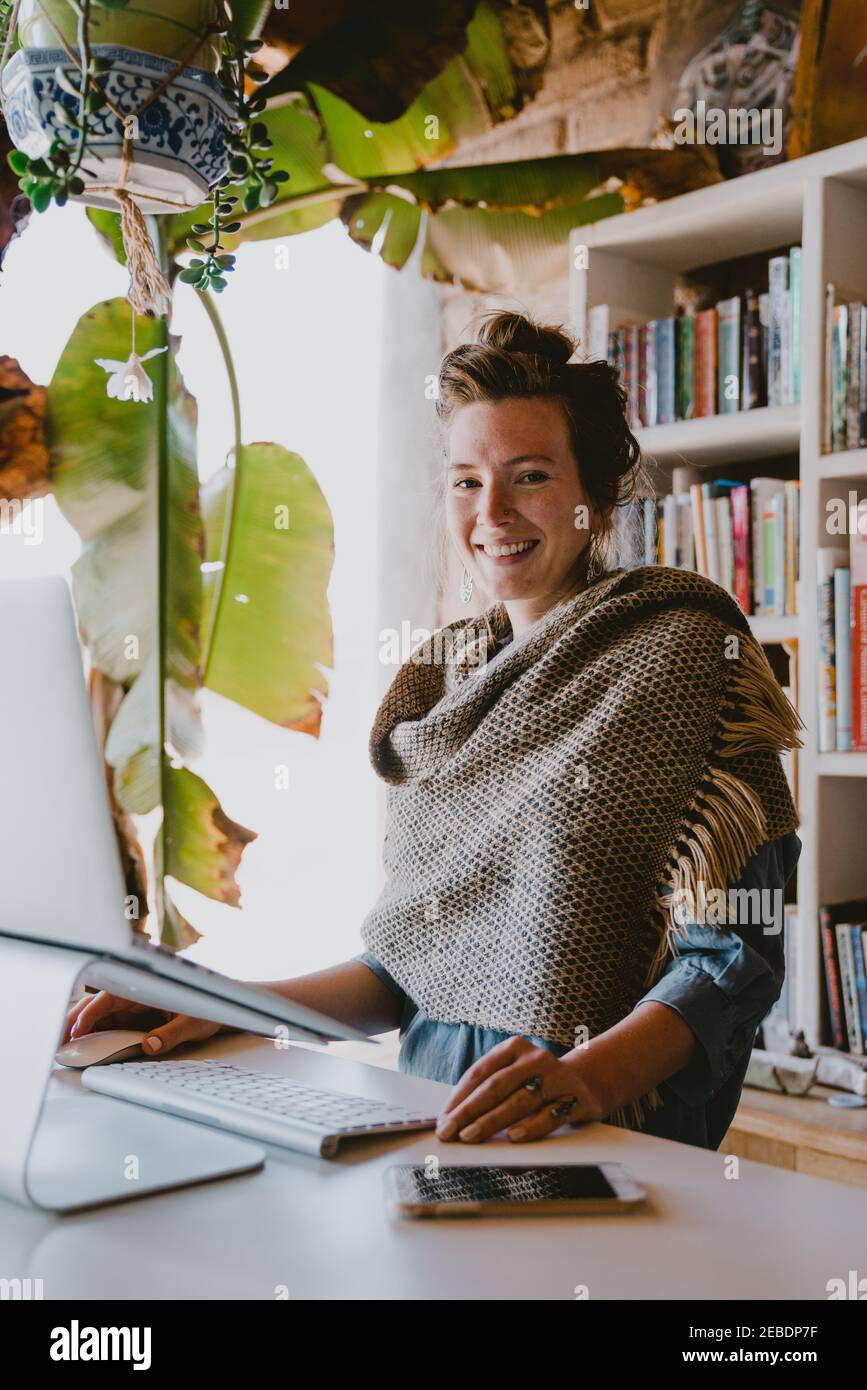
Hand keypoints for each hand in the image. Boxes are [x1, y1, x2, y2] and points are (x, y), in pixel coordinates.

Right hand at [61, 991, 227, 1055]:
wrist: (224, 1009)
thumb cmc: (210, 1010)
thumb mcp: (194, 1023)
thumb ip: (172, 1033)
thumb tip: (149, 1044)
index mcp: (147, 990)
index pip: (109, 999)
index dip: (90, 1014)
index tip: (77, 1030)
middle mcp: (136, 997)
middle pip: (96, 1005)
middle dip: (74, 1019)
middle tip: (58, 1039)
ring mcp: (133, 1008)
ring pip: (99, 1015)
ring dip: (80, 1028)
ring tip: (62, 1044)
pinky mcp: (135, 1019)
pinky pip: (109, 1025)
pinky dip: (93, 1035)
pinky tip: (82, 1047)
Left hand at [435, 1036, 606, 1143]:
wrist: (590, 1081)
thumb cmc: (541, 1085)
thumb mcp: (517, 1081)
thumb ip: (493, 1099)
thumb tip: (462, 1130)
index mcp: (514, 1048)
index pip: (479, 1072)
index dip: (458, 1097)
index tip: (441, 1119)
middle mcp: (535, 1059)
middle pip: (496, 1086)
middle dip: (468, 1111)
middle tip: (449, 1132)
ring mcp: (557, 1077)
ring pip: (519, 1101)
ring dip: (492, 1121)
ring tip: (471, 1137)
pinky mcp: (576, 1098)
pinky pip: (550, 1115)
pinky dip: (531, 1127)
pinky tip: (513, 1138)